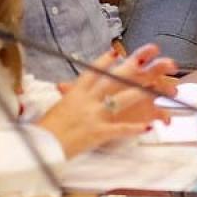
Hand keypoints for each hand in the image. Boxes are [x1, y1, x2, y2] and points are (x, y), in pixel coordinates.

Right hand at [40, 44, 175, 157]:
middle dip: (129, 69)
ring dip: (138, 95)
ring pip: (121, 100)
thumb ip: (67, 96)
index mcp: (75, 93)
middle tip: (144, 61)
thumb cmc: (46, 129)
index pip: (93, 72)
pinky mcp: (98, 132)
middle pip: (112, 81)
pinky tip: (148, 127)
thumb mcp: (57, 108)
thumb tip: (64, 88)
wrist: (42, 145)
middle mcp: (86, 100)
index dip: (105, 61)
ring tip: (154, 91)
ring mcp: (94, 115)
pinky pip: (121, 129)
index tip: (116, 51)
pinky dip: (135, 129)